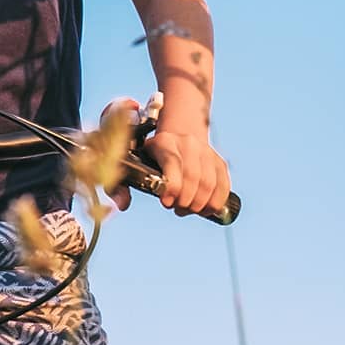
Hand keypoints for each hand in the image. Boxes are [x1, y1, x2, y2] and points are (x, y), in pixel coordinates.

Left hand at [116, 95, 234, 216]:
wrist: (177, 135)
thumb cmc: (150, 158)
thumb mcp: (133, 164)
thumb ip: (122, 185)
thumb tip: (122, 205)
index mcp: (164, 142)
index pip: (173, 163)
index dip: (172, 186)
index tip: (166, 203)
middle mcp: (188, 143)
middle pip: (194, 177)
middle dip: (186, 200)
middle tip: (177, 209)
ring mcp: (206, 151)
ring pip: (210, 183)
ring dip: (200, 204)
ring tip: (189, 209)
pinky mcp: (218, 161)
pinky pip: (223, 184)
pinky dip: (216, 201)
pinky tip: (206, 210)